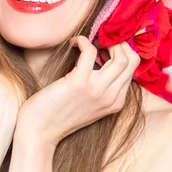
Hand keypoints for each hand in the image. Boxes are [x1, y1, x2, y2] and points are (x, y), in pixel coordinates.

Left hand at [15, 36, 139, 146]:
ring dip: (105, 42)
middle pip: (132, 61)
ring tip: (88, 42)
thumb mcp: (88, 104)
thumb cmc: (58, 114)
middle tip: (99, 40)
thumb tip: (101, 60)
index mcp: (116, 102)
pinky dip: (83, 41)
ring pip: (121, 57)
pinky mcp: (79, 82)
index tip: (105, 45)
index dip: (121, 51)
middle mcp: (111, 97)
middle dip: (118, 43)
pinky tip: (73, 42)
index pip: (132, 69)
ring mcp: (97, 90)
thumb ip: (100, 88)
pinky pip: (90, 52)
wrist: (39, 131)